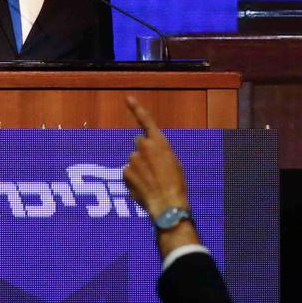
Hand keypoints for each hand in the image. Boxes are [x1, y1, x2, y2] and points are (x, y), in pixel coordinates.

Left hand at [122, 97, 189, 217]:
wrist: (167, 204)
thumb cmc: (176, 184)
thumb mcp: (174, 163)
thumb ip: (160, 153)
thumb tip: (149, 155)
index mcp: (159, 142)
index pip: (146, 121)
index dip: (136, 108)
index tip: (128, 98)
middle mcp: (143, 147)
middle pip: (139, 143)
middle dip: (144, 152)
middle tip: (155, 168)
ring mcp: (132, 160)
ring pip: (134, 160)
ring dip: (140, 168)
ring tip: (152, 181)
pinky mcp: (125, 173)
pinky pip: (129, 173)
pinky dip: (134, 179)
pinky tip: (144, 188)